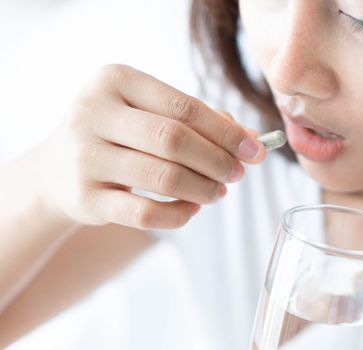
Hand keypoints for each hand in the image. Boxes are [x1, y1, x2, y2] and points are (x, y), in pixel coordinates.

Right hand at [35, 64, 265, 229]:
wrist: (58, 171)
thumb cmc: (120, 136)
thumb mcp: (152, 115)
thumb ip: (203, 122)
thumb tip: (254, 141)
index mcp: (115, 80)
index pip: (184, 106)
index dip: (226, 132)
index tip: (255, 152)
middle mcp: (94, 112)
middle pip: (174, 139)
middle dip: (217, 160)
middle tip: (237, 174)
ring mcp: (86, 156)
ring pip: (163, 176)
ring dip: (202, 189)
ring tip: (218, 193)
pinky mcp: (84, 198)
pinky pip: (145, 213)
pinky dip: (178, 214)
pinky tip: (191, 210)